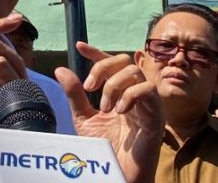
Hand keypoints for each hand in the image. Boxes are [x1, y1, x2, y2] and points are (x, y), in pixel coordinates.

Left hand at [55, 42, 162, 182]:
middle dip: (103, 68)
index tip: (79, 47)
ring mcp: (146, 103)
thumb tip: (60, 70)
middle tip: (90, 88)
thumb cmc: (104, 149)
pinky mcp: (156, 115)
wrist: (117, 173)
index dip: (97, 52)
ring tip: (105, 107)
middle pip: (124, 60)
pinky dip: (131, 95)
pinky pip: (148, 90)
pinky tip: (120, 110)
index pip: (111, 64)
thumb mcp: (84, 119)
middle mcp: (134, 93)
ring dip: (114, 85)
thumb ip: (75, 95)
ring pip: (135, 72)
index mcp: (119, 92)